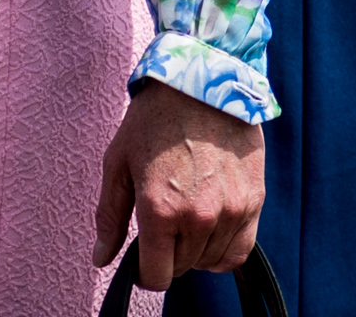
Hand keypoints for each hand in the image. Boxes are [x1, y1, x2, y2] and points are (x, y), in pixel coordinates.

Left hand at [92, 80, 262, 287]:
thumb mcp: (118, 163)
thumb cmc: (154, 118)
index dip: (145, 270)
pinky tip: (212, 230)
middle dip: (169, 254)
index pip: (156, 276)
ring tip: (188, 216)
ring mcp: (230, 210)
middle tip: (165, 222)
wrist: (204, 78)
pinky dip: (224, 250)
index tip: (144, 255)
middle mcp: (198, 217)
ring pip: (209, 261)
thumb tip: (101, 259)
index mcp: (160, 210)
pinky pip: (240, 251)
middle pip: (182, 269)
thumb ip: (109, 217)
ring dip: (196, 249)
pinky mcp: (254, 200)